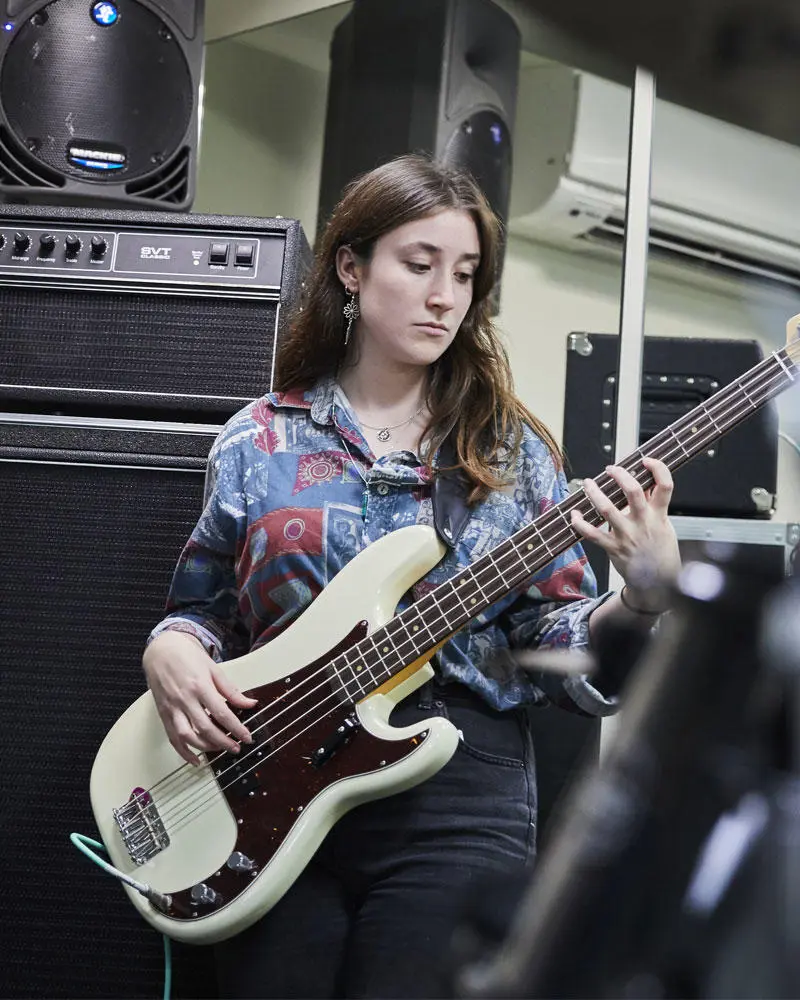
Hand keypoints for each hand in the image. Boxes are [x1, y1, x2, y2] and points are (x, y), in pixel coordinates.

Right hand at [143, 631, 256, 765]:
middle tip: (236, 748)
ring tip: (220, 749)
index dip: (236, 728)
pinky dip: (183, 752)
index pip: (221, 712)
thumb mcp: (213, 669)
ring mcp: (172, 708)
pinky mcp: (164, 714)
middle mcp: (184, 699)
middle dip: (223, 742)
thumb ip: (230, 690)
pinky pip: (172, 738)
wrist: (161, 650)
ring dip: (205, 747)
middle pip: (205, 727)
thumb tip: (249, 703)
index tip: (247, 737)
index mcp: (200, 686)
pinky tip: (195, 759)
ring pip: (187, 736)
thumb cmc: (187, 657)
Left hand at [570, 456, 680, 587]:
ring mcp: (628, 535)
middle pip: (633, 492)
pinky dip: (580, 524)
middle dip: (620, 475)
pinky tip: (574, 515)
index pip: (665, 486)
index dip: (658, 468)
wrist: (657, 583)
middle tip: (610, 469)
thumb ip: (654, 504)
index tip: (646, 459)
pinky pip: (593, 534)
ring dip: (594, 494)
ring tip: (588, 484)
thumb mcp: (664, 525)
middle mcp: (643, 523)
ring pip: (607, 509)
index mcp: (659, 515)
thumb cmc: (660, 551)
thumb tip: (647, 482)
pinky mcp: (614, 548)